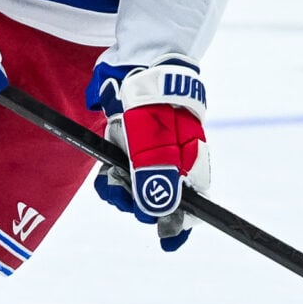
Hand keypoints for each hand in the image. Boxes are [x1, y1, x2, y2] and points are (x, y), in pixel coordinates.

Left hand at [90, 60, 210, 250]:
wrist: (136, 65)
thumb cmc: (149, 104)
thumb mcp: (150, 143)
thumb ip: (154, 177)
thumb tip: (159, 214)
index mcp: (191, 165)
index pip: (194, 208)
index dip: (179, 225)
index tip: (165, 238)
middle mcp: (176, 163)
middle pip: (159, 201)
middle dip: (137, 201)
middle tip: (120, 185)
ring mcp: (156, 154)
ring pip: (138, 187)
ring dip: (121, 185)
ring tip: (112, 168)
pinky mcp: (136, 146)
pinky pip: (124, 171)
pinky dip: (113, 172)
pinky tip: (108, 159)